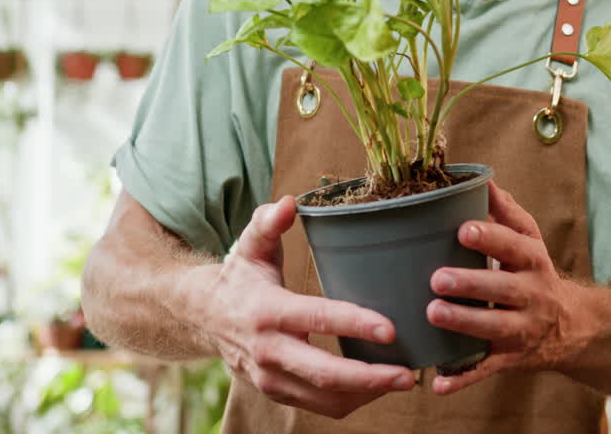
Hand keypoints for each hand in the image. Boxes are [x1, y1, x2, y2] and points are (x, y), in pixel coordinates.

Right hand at [197, 196, 415, 417]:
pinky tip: (377, 386)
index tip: (391, 329)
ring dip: (367, 395)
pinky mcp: (277, 393)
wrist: (202, 317)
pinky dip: (352, 401)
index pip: (316, 319)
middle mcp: (268, 351)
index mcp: (267, 311)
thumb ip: (268, 223)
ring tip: (402, 380)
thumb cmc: (239, 277)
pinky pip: (320, 406)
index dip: (355, 325)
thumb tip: (290, 202)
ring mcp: (270, 379)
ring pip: (325, 399)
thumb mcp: (250, 246)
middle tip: (408, 374)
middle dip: (370, 378)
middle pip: (324, 375)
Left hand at [426, 181, 584, 394]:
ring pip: (495, 328)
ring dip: (465, 323)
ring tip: (434, 314)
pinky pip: (486, 370)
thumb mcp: (530, 242)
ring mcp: (522, 330)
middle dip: (472, 284)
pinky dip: (462, 379)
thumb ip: (507, 213)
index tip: (463, 229)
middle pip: (503, 289)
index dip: (491, 238)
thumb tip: (483, 180)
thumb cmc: (535, 274)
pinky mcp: (510, 359)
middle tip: (438, 279)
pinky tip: (437, 383)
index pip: (515, 246)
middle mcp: (531, 295)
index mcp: (532, 262)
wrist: (572, 327)